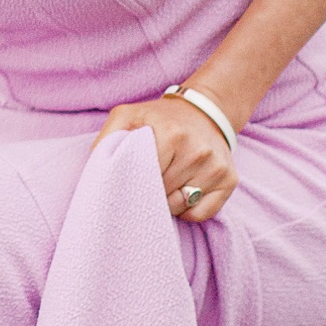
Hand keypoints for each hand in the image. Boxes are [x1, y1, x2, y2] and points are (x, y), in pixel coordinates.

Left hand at [93, 95, 238, 222]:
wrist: (205, 111)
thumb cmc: (159, 118)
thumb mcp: (127, 116)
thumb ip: (106, 139)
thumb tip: (95, 172)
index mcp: (171, 134)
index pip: (143, 178)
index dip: (131, 184)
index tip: (126, 182)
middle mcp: (198, 151)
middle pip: (160, 195)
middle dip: (147, 193)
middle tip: (144, 182)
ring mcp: (216, 167)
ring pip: (179, 207)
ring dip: (166, 202)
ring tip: (164, 182)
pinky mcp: (229, 180)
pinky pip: (201, 214)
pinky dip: (188, 210)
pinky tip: (182, 191)